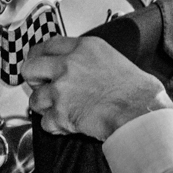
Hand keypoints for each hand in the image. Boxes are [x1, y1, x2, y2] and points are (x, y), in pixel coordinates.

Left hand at [22, 36, 172, 140]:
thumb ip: (93, 61)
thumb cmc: (139, 92)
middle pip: (30, 68)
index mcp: (85, 48)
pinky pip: (46, 122)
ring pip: (35, 99)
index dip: (39, 56)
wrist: (142, 113)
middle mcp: (69, 65)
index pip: (48, 45)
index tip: (38, 62)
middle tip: (43, 87)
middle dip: (34, 80)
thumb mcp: (117, 61)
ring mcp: (62, 89)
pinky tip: (69, 125)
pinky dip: (55, 127)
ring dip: (45, 107)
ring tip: (60, 110)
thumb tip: (86, 69)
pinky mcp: (61, 113)